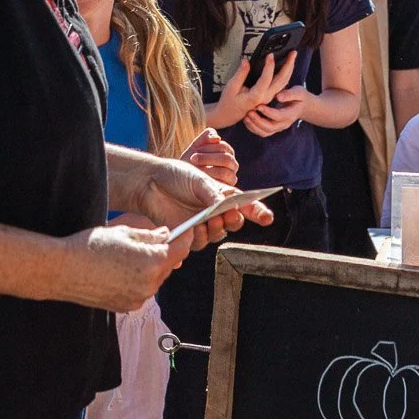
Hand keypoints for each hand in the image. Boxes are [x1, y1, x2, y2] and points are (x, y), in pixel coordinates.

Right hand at [63, 224, 195, 311]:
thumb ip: (150, 235)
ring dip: (149, 267)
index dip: (184, 238)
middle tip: (147, 240)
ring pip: (155, 278)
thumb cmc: (91, 246)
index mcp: (153, 262)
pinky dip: (137, 280)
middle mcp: (150, 284)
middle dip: (163, 252)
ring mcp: (139, 298)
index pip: (181, 249)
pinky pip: (141, 290)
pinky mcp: (127, 306)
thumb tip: (167, 235)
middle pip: (168, 265)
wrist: (63, 271)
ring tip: (126, 257)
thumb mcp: (124, 232)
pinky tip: (118, 271)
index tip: (185, 231)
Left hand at [130, 154, 270, 249]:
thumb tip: (224, 207)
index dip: (259, 212)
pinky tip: (196, 227)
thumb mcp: (198, 179)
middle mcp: (215, 210)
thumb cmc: (176, 176)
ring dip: (218, 228)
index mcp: (222, 194)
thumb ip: (213, 194)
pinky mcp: (188, 234)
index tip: (267, 218)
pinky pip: (200, 242)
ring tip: (211, 219)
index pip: (246, 205)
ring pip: (219, 234)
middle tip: (231, 214)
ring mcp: (202, 223)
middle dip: (236, 220)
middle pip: (234, 222)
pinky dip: (201, 235)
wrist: (150, 183)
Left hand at [180, 128, 237, 186]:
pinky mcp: (226, 189)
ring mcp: (231, 178)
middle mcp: (232, 164)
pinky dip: (210, 180)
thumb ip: (207, 136)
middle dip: (207, 158)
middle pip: (226, 159)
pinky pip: (222, 185)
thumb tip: (217, 138)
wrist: (183, 176)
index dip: (208, 148)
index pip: (223, 147)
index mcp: (228, 151)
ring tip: (196, 170)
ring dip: (208, 170)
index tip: (195, 151)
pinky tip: (200, 178)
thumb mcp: (197, 144)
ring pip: (225, 172)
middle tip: (193, 159)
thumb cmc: (192, 159)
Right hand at [215, 53, 290, 126]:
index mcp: (256, 96)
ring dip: (289, 69)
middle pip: (281, 81)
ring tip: (292, 57)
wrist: (229, 114)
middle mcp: (265, 97)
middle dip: (288, 65)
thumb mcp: (231, 87)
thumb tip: (246, 60)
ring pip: (284, 83)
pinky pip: (281, 84)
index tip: (270, 55)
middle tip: (293, 53)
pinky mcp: (269, 95)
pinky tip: (287, 66)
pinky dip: (286, 74)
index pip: (266, 79)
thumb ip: (240, 73)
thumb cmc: (229, 101)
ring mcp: (269, 97)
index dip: (269, 66)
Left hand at [240, 87, 306, 137]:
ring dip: (254, 126)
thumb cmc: (299, 96)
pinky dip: (253, 128)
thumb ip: (289, 94)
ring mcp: (278, 128)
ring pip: (265, 132)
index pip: (278, 116)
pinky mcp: (273, 128)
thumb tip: (278, 96)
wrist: (302, 106)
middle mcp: (284, 124)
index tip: (258, 106)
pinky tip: (246, 119)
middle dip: (258, 121)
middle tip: (249, 112)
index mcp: (291, 114)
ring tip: (245, 116)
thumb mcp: (298, 92)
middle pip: (270, 127)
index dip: (268, 112)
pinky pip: (262, 132)